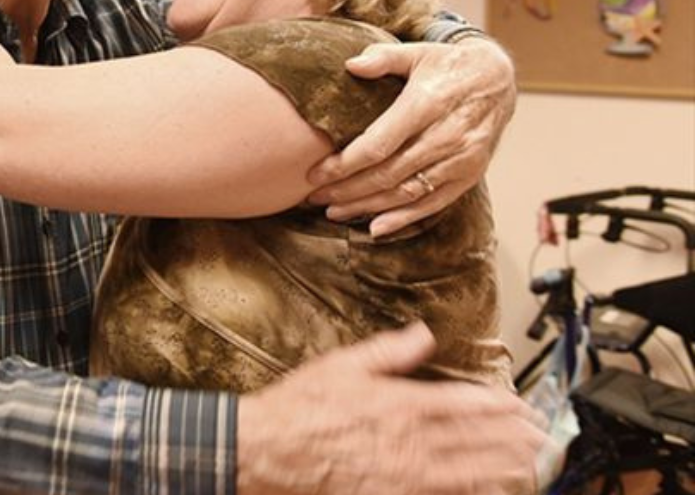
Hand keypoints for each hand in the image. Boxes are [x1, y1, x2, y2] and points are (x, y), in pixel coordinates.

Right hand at [236, 323, 544, 494]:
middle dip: (514, 438)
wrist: (272, 450)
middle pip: (477, 440)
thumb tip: (423, 334)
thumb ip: (390, 351)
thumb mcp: (344, 364)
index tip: (521, 406)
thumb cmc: (303, 407)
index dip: (499, 405)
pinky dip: (473, 492)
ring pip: (470, 473)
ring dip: (505, 467)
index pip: (464, 403)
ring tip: (531, 464)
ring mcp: (406, 475)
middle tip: (542, 436)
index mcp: (401, 403)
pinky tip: (491, 491)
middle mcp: (412, 441)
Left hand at [306, 38, 515, 236]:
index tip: (315, 174)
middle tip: (314, 197)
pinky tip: (375, 227)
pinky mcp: (471, 174)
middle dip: (347, 190)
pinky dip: (404, 218)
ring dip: (368, 206)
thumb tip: (351, 64)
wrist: (498, 79)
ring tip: (334, 211)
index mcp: (427, 104)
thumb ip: (384, 58)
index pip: (378, 144)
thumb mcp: (417, 53)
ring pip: (407, 192)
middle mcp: (446, 136)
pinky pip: (434, 202)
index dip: (344, 164)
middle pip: (388, 173)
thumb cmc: (448, 66)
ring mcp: (461, 158)